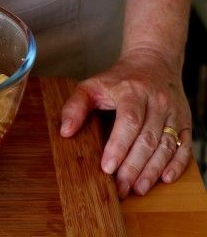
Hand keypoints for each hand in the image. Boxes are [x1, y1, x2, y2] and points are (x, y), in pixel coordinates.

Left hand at [60, 47, 191, 197]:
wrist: (154, 62)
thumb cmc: (119, 79)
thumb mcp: (92, 85)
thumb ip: (75, 106)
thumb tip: (65, 131)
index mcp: (133, 91)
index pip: (128, 121)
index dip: (118, 146)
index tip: (107, 168)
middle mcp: (157, 101)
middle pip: (147, 139)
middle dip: (133, 166)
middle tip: (120, 188)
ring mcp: (174, 112)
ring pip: (166, 145)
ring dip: (152, 170)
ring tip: (137, 188)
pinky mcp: (185, 121)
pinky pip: (184, 146)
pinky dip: (176, 164)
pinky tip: (164, 179)